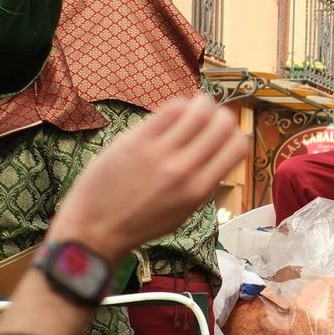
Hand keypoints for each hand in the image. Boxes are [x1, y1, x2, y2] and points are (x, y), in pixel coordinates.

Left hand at [48, 95, 246, 261]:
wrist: (96, 229)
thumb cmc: (141, 224)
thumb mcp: (184, 213)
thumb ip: (204, 184)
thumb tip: (219, 154)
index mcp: (199, 190)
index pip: (238, 147)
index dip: (237, 135)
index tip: (227, 136)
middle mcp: (185, 169)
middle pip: (222, 124)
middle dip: (223, 117)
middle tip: (212, 120)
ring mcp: (160, 152)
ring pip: (199, 109)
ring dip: (203, 105)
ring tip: (194, 111)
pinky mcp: (137, 139)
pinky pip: (170, 108)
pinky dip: (180, 105)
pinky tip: (173, 114)